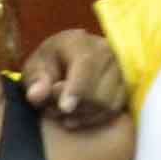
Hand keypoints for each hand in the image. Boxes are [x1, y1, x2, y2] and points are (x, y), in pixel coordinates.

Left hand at [15, 28, 129, 129]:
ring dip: (82, 115)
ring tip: (62, 112)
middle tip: (51, 109)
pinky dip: (93, 118)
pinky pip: (114, 109)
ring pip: (107, 103)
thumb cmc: (47, 65)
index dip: (76, 88)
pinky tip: (77, 116)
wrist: (65, 62)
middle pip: (98, 90)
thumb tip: (37, 95)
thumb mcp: (33, 69)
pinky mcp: (127, 84)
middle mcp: (106, 50)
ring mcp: (120, 67)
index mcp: (79, 41)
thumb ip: (35, 81)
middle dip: (73, 107)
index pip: (85, 64)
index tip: (65, 108)